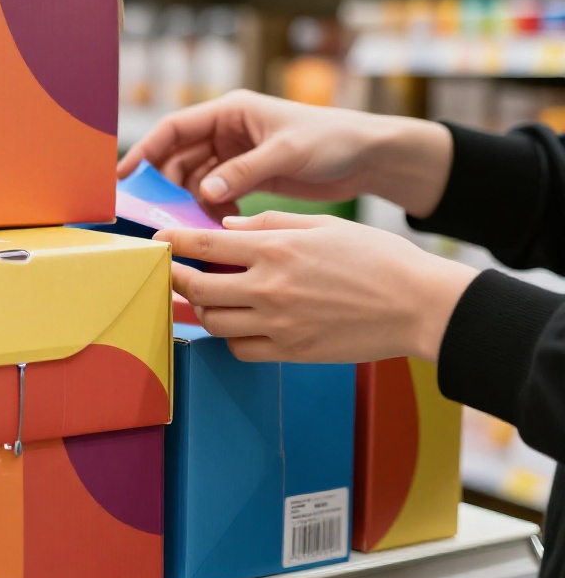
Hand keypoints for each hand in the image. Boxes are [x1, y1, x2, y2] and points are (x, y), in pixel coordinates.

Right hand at [118, 90, 452, 218]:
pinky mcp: (248, 176)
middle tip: (155, 211)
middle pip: (179, 157)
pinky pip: (216, 194)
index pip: (174, 128)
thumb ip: (243, 172)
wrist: (370, 157)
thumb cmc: (333, 140)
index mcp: (231, 111)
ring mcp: (236, 155)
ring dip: (190, 201)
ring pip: (195, 179)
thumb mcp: (285, 152)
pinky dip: (213, 209)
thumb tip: (204, 193)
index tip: (124, 175)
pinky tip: (220, 224)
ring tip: (192, 223)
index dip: (145, 150)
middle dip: (166, 183)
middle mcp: (228, 130)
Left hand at [157, 212, 477, 363]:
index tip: (158, 240)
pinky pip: (240, 349)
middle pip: (196, 288)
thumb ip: (269, 225)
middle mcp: (270, 288)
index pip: (203, 245)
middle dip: (175, 279)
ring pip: (212, 323)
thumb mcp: (322, 225)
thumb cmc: (377, 258)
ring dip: (200, 311)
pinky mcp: (291, 352)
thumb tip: (225, 228)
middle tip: (169, 273)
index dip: (172, 242)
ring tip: (201, 299)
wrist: (420, 305)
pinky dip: (231, 337)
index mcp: (276, 250)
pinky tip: (238, 324)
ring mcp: (278, 325)